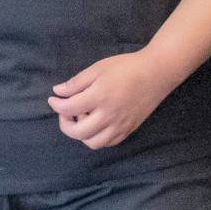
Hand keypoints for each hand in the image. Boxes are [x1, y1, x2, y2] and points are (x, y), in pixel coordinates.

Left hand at [49, 49, 175, 150]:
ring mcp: (120, 125)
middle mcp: (109, 115)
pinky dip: (97, 137)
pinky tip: (96, 123)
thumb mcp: (98, 68)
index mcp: (99, 97)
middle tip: (65, 112)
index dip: (56, 105)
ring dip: (82, 134)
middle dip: (65, 124)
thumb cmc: (127, 67)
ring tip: (82, 118)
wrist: (157, 72)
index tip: (53, 99)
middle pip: (78, 133)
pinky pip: (108, 142)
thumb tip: (58, 92)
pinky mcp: (129, 129)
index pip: (69, 109)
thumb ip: (76, 83)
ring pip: (93, 143)